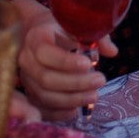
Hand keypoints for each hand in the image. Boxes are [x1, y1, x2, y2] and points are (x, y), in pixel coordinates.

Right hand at [15, 0, 117, 120]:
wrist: (39, 34)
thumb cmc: (61, 29)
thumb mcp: (76, 25)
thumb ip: (95, 36)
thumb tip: (112, 52)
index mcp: (36, 38)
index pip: (45, 53)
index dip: (66, 62)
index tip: (88, 64)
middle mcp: (26, 60)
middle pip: (46, 78)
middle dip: (76, 83)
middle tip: (100, 81)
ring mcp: (26, 79)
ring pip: (45, 96)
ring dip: (72, 99)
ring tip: (94, 95)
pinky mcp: (30, 93)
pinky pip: (42, 109)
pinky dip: (59, 113)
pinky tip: (77, 109)